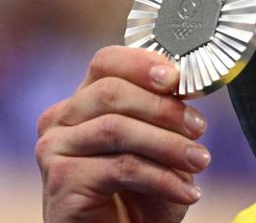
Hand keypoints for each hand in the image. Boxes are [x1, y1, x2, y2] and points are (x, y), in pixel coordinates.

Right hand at [37, 46, 209, 222]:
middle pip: (110, 91)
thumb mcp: (158, 146)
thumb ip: (164, 113)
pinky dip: (162, 178)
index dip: (142, 62)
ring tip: (200, 162)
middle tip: (199, 128)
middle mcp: (61, 120)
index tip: (177, 77)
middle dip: (163, 108)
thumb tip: (186, 85)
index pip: (106, 62)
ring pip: (116, 129)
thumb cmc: (138, 194)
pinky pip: (120, 168)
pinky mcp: (62, 180)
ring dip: (168, 144)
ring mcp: (55, 149)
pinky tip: (186, 191)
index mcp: (84, 101)